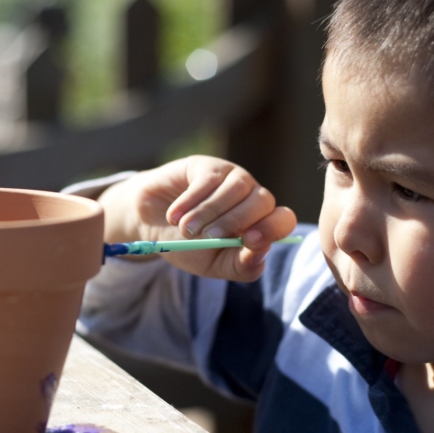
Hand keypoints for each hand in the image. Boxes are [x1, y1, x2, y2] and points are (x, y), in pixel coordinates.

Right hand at [98, 156, 296, 280]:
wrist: (151, 224)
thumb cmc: (189, 247)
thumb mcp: (214, 264)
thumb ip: (241, 266)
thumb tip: (262, 253)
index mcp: (260, 223)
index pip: (283, 220)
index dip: (272, 228)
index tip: (250, 240)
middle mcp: (252, 198)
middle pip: (263, 201)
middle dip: (235, 221)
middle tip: (208, 237)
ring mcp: (232, 178)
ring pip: (236, 189)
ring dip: (209, 213)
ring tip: (185, 230)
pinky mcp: (209, 166)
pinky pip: (209, 179)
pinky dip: (191, 201)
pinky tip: (175, 216)